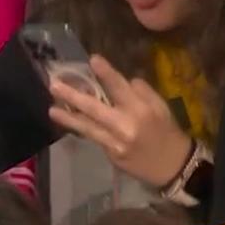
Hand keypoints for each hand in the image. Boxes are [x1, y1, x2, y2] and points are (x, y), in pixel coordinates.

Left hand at [47, 55, 193, 186]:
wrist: (172, 165)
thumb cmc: (167, 131)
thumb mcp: (161, 106)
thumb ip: (141, 91)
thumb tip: (121, 81)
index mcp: (141, 110)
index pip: (120, 87)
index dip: (106, 73)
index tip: (92, 59)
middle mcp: (125, 125)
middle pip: (94, 108)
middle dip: (73, 96)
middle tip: (54, 85)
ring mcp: (115, 142)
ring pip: (87, 127)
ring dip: (68, 117)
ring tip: (51, 109)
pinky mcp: (110, 155)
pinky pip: (93, 138)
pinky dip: (81, 129)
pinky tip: (69, 121)